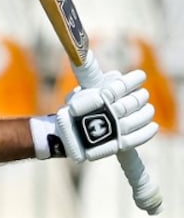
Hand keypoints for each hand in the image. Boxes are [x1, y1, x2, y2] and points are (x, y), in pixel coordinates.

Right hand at [37, 69, 157, 161]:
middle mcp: (111, 112)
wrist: (64, 136)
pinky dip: (147, 131)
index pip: (123, 85)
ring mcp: (116, 128)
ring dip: (147, 112)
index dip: (134, 79)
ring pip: (139, 118)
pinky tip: (153, 126)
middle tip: (143, 94)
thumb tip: (116, 74)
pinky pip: (138, 137)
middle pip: (134, 101)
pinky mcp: (118, 143)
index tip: (141, 75)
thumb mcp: (81, 93)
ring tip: (148, 109)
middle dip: (141, 96)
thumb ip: (99, 82)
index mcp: (101, 97)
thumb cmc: (74, 112)